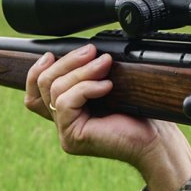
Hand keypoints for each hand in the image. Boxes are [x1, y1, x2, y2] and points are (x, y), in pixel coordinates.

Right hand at [26, 44, 190, 190]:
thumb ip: (89, 74)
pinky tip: (106, 87)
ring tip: (104, 65)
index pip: (34, 92)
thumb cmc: (140, 114)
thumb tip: (84, 51)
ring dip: (81, 72)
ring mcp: (65, 132)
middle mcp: (62, 122)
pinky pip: (66, 102)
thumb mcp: (109, 85)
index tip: (51, 54)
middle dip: (67, 62)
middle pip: (44, 84)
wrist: (156, 139)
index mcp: (68, 111)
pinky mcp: (72, 137)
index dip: (36, 71)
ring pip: (56, 90)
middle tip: (92, 52)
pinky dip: (86, 88)